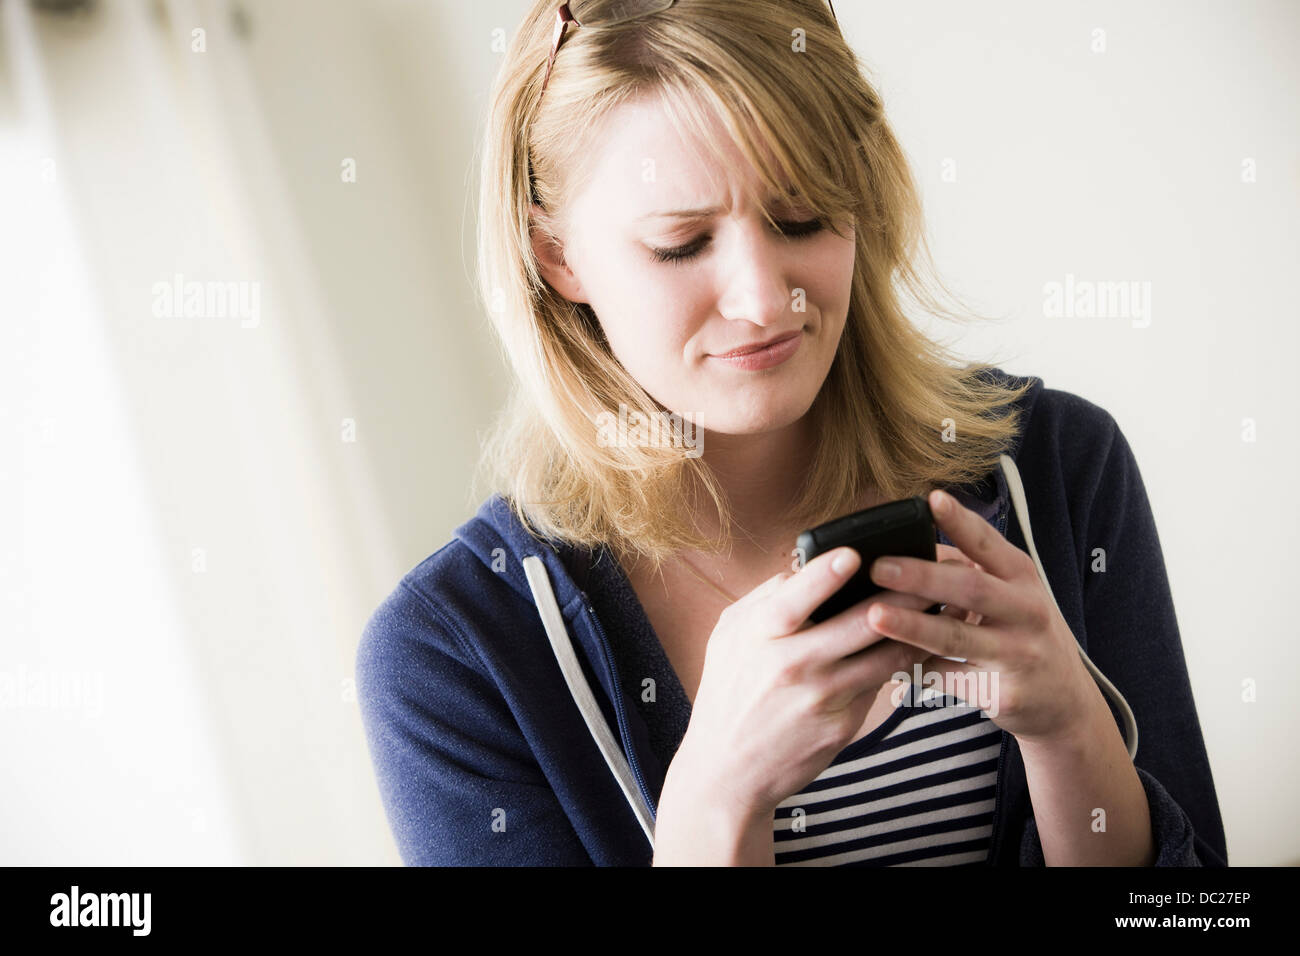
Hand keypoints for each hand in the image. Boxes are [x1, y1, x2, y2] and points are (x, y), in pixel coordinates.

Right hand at [673, 545, 941, 822]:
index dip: (824, 576)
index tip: (853, 554)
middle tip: (929, 572)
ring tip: (943, 606)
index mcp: (759, 637)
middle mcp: (791, 666)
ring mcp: (820, 698)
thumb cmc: (729, 691)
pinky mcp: (842, 726)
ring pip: (883, 656)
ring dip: (915, 630)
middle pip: (857, 624)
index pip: (793, 601)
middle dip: (900, 596)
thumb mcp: (729, 636)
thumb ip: (766, 599)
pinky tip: (918, 644)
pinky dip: (897, 661)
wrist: (727, 770)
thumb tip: (807, 566)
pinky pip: (876, 684)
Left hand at [862, 489, 1098, 745]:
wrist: (1066, 699)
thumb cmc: (1025, 630)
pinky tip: (885, 661)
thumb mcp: (1012, 591)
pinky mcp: (1003, 692)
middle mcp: (1026, 611)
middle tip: (879, 567)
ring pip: (957, 638)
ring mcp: (1017, 654)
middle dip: (922, 577)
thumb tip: (910, 543)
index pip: (988, 542)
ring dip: (912, 627)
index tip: (931, 499)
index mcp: (1022, 576)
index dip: (960, 521)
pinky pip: (950, 677)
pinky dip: (916, 669)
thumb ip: (969, 567)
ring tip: (874, 616)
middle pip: (970, 588)